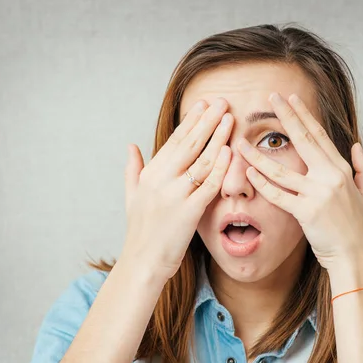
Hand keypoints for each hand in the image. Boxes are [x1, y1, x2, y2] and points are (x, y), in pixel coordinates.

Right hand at [121, 98, 233, 279]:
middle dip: (207, 120)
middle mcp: (161, 180)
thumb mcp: (132, 195)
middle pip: (189, 144)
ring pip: (201, 160)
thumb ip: (133, 168)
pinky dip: (220, 168)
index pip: (174, 140)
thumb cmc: (141, 230)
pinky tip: (229, 151)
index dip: (191, 121)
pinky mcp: (189, 212)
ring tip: (230, 118)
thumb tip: (131, 146)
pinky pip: (208, 185)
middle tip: (222, 101)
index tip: (204, 104)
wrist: (143, 261)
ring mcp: (175, 195)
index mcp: (150, 174)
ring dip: (217, 137)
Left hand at [236, 92, 362, 268]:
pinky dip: (262, 185)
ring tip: (240, 143)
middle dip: (287, 116)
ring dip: (258, 156)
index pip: (319, 135)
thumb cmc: (357, 226)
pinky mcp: (306, 212)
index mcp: (342, 169)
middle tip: (271, 97)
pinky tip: (248, 173)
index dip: (304, 115)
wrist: (355, 254)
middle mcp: (331, 177)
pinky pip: (279, 196)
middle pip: (304, 140)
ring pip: (282, 170)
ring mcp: (318, 194)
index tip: (291, 98)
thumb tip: (356, 145)